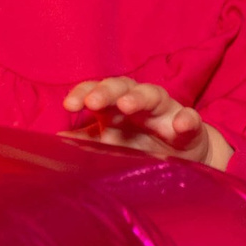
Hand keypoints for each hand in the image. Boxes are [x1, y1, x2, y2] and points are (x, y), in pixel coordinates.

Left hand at [63, 77, 230, 168]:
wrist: (181, 158)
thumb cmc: (139, 145)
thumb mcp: (111, 144)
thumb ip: (85, 141)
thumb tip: (55, 140)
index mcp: (115, 106)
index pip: (96, 91)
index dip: (82, 93)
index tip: (68, 105)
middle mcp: (139, 102)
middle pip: (122, 87)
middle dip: (107, 91)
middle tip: (93, 101)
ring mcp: (165, 112)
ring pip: (153, 95)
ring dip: (139, 98)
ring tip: (127, 105)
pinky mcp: (190, 127)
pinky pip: (190, 120)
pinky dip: (187, 120)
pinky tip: (181, 124)